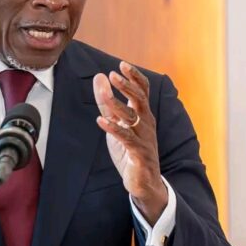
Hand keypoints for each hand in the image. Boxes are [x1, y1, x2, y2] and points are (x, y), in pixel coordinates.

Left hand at [93, 61, 166, 224]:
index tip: (122, 64)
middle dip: (127, 86)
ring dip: (117, 106)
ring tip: (104, 96)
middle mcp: (146, 124)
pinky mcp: (138, 153)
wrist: (145, 181)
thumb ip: (107, 102)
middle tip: (114, 74)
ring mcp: (143, 138)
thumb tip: (99, 77)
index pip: (143, 91)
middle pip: (140, 100)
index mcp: (143, 115)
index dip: (134, 77)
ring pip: (132, 118)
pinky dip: (114, 128)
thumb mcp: (116, 122)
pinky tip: (101, 120)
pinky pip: (126, 138)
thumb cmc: (130, 150)